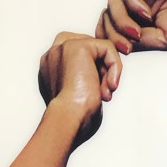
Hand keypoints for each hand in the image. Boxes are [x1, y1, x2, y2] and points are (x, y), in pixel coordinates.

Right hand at [38, 33, 121, 147]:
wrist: (67, 119)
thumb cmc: (73, 118)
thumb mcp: (77, 96)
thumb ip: (83, 81)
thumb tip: (102, 78)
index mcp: (50, 66)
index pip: (79, 57)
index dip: (95, 73)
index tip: (99, 94)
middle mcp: (53, 53)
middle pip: (90, 51)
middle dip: (102, 72)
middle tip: (104, 94)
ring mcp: (64, 47)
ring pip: (99, 49)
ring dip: (108, 73)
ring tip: (105, 94)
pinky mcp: (79, 47)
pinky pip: (107, 47)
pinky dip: (115, 66)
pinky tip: (111, 85)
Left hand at [96, 0, 166, 52]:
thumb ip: (143, 42)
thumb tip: (120, 47)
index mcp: (142, 20)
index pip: (114, 28)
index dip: (111, 40)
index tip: (122, 54)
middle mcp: (139, 2)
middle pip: (109, 14)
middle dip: (112, 32)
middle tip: (127, 47)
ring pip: (115, 1)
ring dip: (121, 21)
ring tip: (137, 34)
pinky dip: (132, 3)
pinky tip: (146, 15)